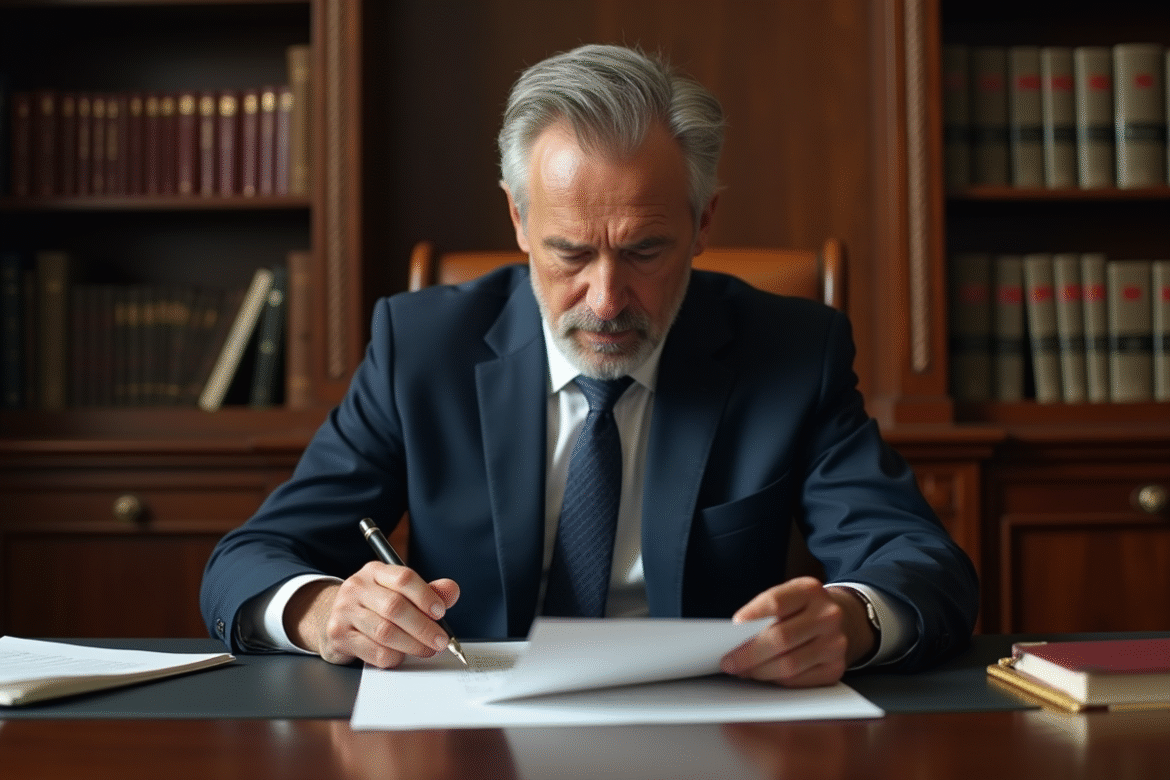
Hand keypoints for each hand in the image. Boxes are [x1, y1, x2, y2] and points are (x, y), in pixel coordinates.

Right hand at [285, 562, 459, 666]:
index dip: (425, 595)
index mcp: (376, 571)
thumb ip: (428, 592)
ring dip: (412, 645)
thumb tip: (451, 590)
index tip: (441, 612)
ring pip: (384, 631)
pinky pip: (373, 651)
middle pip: (395, 607)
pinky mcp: (339, 636)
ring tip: (427, 650)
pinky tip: (402, 656)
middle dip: (423, 627)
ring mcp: (344, 611)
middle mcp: (357, 587)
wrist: (334, 619)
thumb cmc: (374, 606)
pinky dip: (393, 657)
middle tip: (441, 641)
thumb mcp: (399, 592)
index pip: (403, 578)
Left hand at [719, 577, 875, 686]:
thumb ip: (766, 611)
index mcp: (810, 590)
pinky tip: (763, 675)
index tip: (732, 628)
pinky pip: (798, 680)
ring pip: (788, 665)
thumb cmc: (804, 609)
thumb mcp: (789, 597)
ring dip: (759, 671)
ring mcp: (835, 643)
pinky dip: (776, 680)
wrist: (845, 619)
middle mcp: (828, 615)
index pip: (775, 602)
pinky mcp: (836, 668)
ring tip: (742, 670)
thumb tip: (736, 637)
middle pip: (780, 638)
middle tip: (728, 662)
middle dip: (748, 654)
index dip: (751, 616)